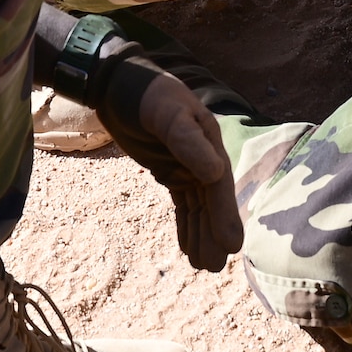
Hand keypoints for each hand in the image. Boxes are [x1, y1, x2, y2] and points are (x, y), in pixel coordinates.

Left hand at [131, 73, 244, 271]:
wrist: (120, 84)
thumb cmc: (147, 94)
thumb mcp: (168, 114)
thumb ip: (190, 143)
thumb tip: (215, 172)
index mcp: (210, 143)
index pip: (219, 186)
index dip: (225, 216)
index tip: (232, 246)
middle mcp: (204, 157)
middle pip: (212, 202)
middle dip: (213, 234)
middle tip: (213, 267)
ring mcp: (187, 166)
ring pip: (198, 207)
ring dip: (201, 234)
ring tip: (203, 266)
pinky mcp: (170, 171)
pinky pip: (183, 204)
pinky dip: (186, 224)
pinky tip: (187, 246)